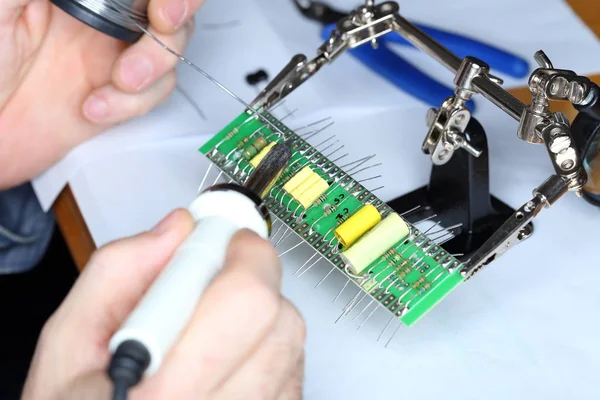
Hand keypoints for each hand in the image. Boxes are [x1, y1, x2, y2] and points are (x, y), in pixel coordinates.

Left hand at [0, 0, 200, 188]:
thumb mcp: (1, 6)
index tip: (159, 3)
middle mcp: (98, 13)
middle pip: (168, 4)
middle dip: (179, 9)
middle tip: (165, 20)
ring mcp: (111, 54)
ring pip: (171, 45)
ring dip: (155, 64)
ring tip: (121, 79)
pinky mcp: (119, 94)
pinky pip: (155, 92)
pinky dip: (133, 104)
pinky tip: (95, 106)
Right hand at [22, 209, 305, 398]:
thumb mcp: (68, 344)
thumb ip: (118, 273)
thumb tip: (178, 231)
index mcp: (165, 395)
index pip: (243, 301)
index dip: (238, 252)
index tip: (221, 234)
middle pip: (278, 318)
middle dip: (250, 276)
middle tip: (216, 269)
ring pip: (290, 342)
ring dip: (257, 316)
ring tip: (211, 324)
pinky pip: (292, 371)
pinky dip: (266, 350)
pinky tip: (227, 356)